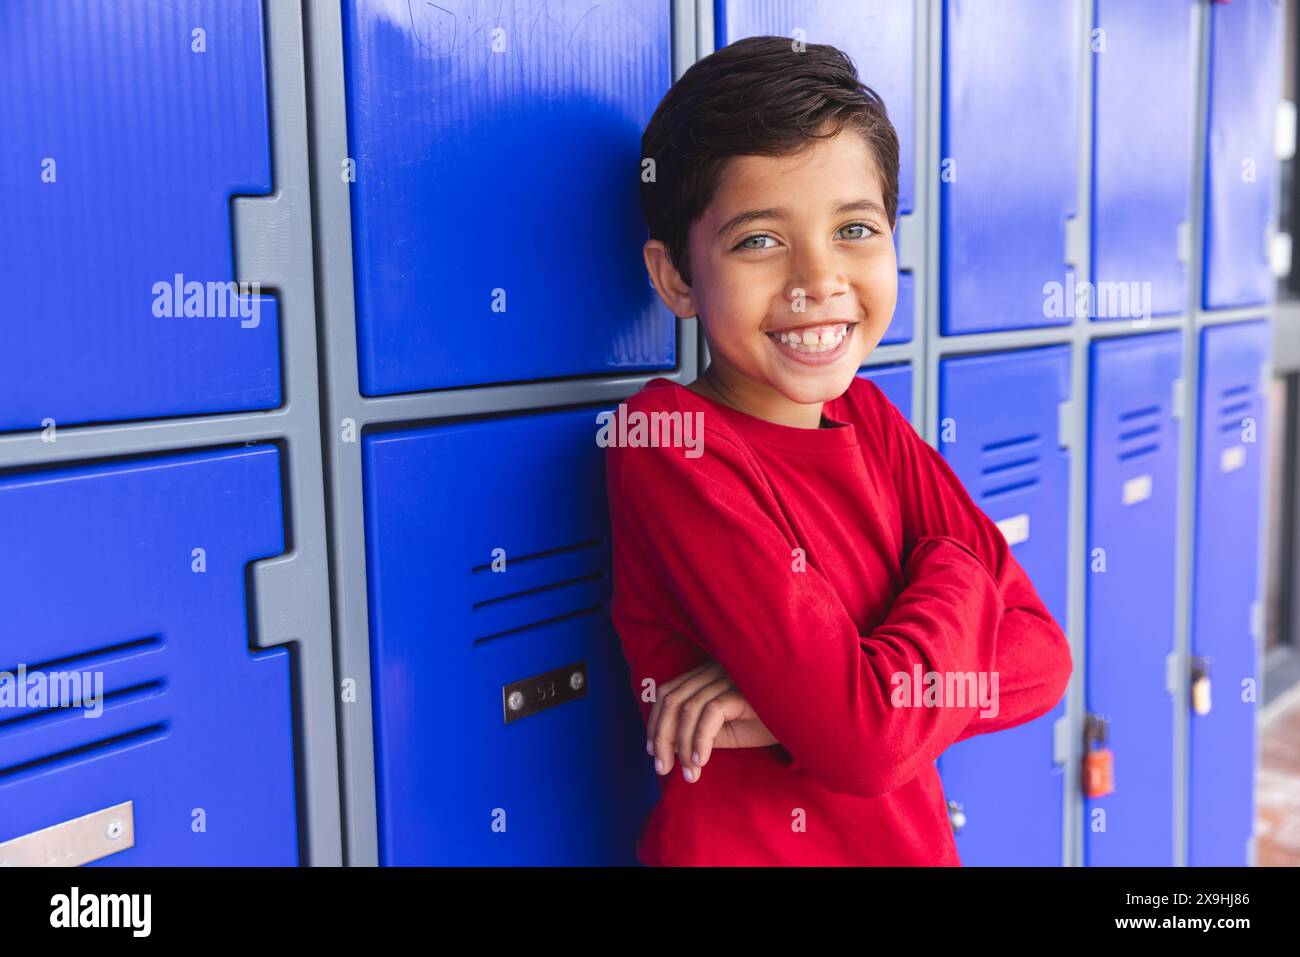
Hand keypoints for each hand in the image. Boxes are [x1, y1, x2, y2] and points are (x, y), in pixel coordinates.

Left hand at [646, 659, 779, 783]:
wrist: (808, 718)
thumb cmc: (769, 721)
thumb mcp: (728, 730)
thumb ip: (699, 732)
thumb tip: (669, 746)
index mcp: (707, 675)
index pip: (668, 692)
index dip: (655, 722)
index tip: (652, 753)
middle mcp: (714, 670)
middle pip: (672, 699)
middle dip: (661, 736)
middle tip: (662, 768)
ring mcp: (728, 676)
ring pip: (687, 708)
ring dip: (680, 745)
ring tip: (688, 774)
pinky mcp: (741, 689)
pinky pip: (710, 714)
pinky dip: (699, 739)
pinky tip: (700, 762)